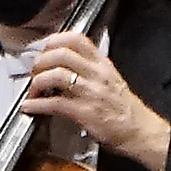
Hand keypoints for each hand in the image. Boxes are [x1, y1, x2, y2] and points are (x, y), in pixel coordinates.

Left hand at [16, 31, 170, 170]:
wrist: (140, 131)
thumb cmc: (125, 109)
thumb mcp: (111, 79)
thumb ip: (91, 69)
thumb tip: (65, 66)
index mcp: (102, 64)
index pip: (76, 39)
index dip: (54, 40)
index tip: (44, 49)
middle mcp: (96, 74)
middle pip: (60, 54)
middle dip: (41, 62)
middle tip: (35, 72)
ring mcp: (90, 93)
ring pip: (55, 75)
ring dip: (37, 82)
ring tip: (33, 90)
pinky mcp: (84, 113)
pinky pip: (54, 104)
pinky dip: (36, 104)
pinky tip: (30, 106)